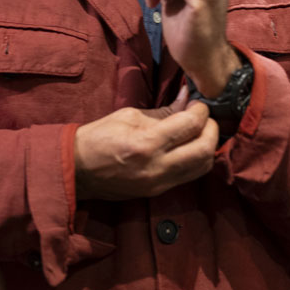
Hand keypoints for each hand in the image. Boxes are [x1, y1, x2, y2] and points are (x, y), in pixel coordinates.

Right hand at [74, 90, 218, 199]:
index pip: (191, 125)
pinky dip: (197, 159)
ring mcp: (159, 183)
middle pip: (205, 149)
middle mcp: (157, 167)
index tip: (199, 103)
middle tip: (204, 117)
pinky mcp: (158, 192)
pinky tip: (190, 146)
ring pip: (203, 166)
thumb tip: (188, 97)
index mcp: (147, 143)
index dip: (201, 110)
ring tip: (200, 131)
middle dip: (212, 128)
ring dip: (208, 146)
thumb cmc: (99, 137)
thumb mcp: (130, 116)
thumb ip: (164, 110)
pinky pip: (190, 175)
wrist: (76, 170)